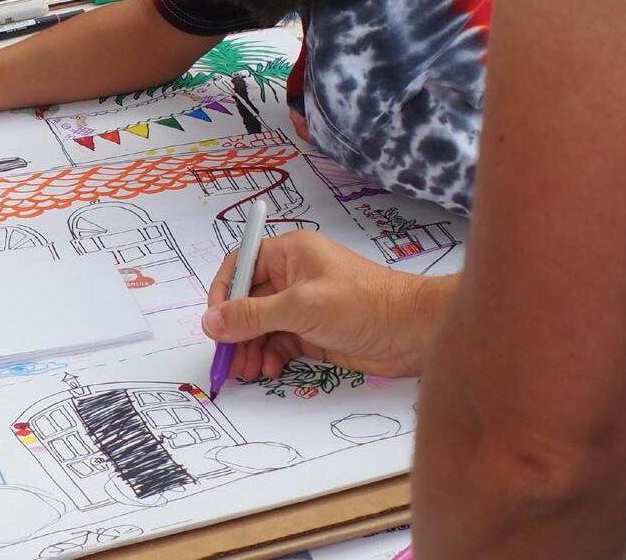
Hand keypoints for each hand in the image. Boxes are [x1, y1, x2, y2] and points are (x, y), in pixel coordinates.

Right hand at [201, 231, 454, 381]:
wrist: (416, 332)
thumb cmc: (364, 304)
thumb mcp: (302, 307)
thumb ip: (253, 316)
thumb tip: (210, 322)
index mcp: (289, 254)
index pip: (240, 265)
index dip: (223, 292)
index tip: (214, 322)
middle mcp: (293, 277)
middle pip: (248, 301)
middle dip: (235, 330)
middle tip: (227, 359)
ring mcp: (304, 306)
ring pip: (262, 326)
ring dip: (250, 348)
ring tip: (248, 370)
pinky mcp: (315, 333)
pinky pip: (280, 343)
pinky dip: (270, 357)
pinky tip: (270, 370)